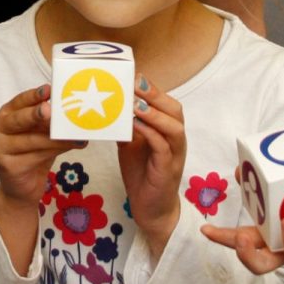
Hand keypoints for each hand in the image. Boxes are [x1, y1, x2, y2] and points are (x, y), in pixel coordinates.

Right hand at [0, 84, 78, 267]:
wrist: (21, 188)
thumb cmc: (32, 154)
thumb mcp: (39, 133)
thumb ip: (48, 122)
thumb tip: (74, 110)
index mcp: (6, 114)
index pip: (19, 101)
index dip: (34, 95)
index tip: (49, 89)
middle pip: (19, 119)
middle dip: (36, 114)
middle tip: (51, 110)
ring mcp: (0, 148)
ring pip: (33, 140)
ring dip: (57, 138)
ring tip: (76, 136)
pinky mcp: (9, 166)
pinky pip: (36, 156)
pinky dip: (57, 150)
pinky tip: (73, 146)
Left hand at [117, 76, 185, 257]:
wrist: (151, 208)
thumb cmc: (143, 173)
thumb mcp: (131, 144)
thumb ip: (126, 125)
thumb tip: (108, 106)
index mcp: (168, 130)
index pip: (166, 102)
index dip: (152, 88)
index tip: (134, 74)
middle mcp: (175, 139)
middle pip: (174, 109)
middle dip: (155, 94)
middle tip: (135, 82)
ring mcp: (174, 154)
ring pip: (173, 126)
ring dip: (154, 112)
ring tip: (135, 103)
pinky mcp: (167, 169)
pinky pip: (163, 147)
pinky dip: (150, 134)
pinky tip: (135, 126)